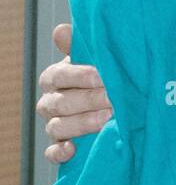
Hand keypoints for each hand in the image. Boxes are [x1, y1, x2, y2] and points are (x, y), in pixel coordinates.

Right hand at [36, 22, 112, 163]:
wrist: (116, 107)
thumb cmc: (103, 78)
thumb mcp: (96, 60)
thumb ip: (80, 46)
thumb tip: (61, 31)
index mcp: (55, 78)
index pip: (57, 76)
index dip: (78, 76)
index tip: (101, 76)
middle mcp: (50, 102)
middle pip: (60, 103)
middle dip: (88, 100)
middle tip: (113, 100)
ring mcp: (54, 126)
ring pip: (56, 127)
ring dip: (81, 124)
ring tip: (106, 120)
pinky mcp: (60, 148)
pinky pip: (52, 153)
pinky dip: (60, 153)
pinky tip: (73, 149)